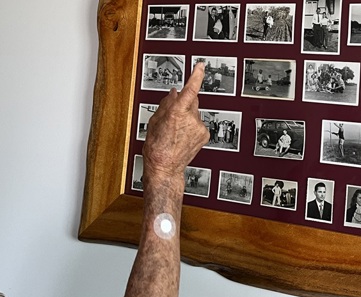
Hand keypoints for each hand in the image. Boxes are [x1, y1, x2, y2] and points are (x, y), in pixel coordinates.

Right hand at [143, 63, 209, 179]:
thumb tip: (174, 93)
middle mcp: (191, 118)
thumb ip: (166, 104)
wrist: (165, 167)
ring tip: (176, 132)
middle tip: (174, 116)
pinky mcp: (205, 134)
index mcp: (176, 112)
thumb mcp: (155, 121)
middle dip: (184, 103)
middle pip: (192, 100)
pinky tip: (183, 136)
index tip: (200, 65)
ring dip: (188, 117)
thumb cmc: (156, 147)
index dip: (196, 75)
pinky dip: (192, 127)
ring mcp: (199, 127)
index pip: (190, 89)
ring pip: (195, 114)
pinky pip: (198, 124)